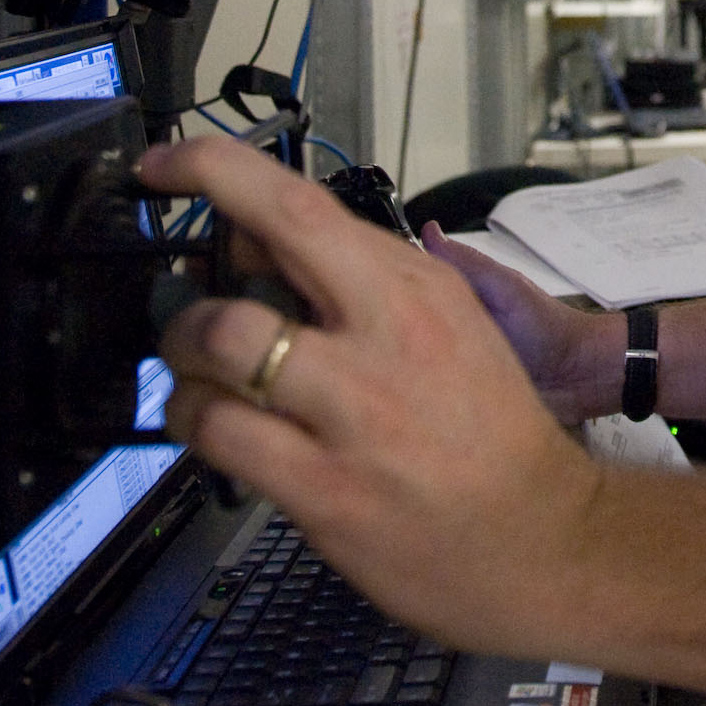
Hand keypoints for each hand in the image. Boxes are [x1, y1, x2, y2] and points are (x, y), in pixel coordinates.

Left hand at [142, 137, 600, 654]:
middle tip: (181, 310)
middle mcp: (387, 333)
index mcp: (414, 287)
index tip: (166, 168)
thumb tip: (250, 245)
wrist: (539, 537)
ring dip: (183, 356)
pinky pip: (218, 432)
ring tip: (195, 378)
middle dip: (194, 272)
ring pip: (221, 343)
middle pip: (263, 254)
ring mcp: (355, 412)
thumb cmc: (487, 432)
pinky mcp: (325, 488)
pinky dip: (192, 419)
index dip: (215, 169)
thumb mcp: (445, 327)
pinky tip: (206, 425)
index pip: (301, 202)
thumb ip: (354, 283)